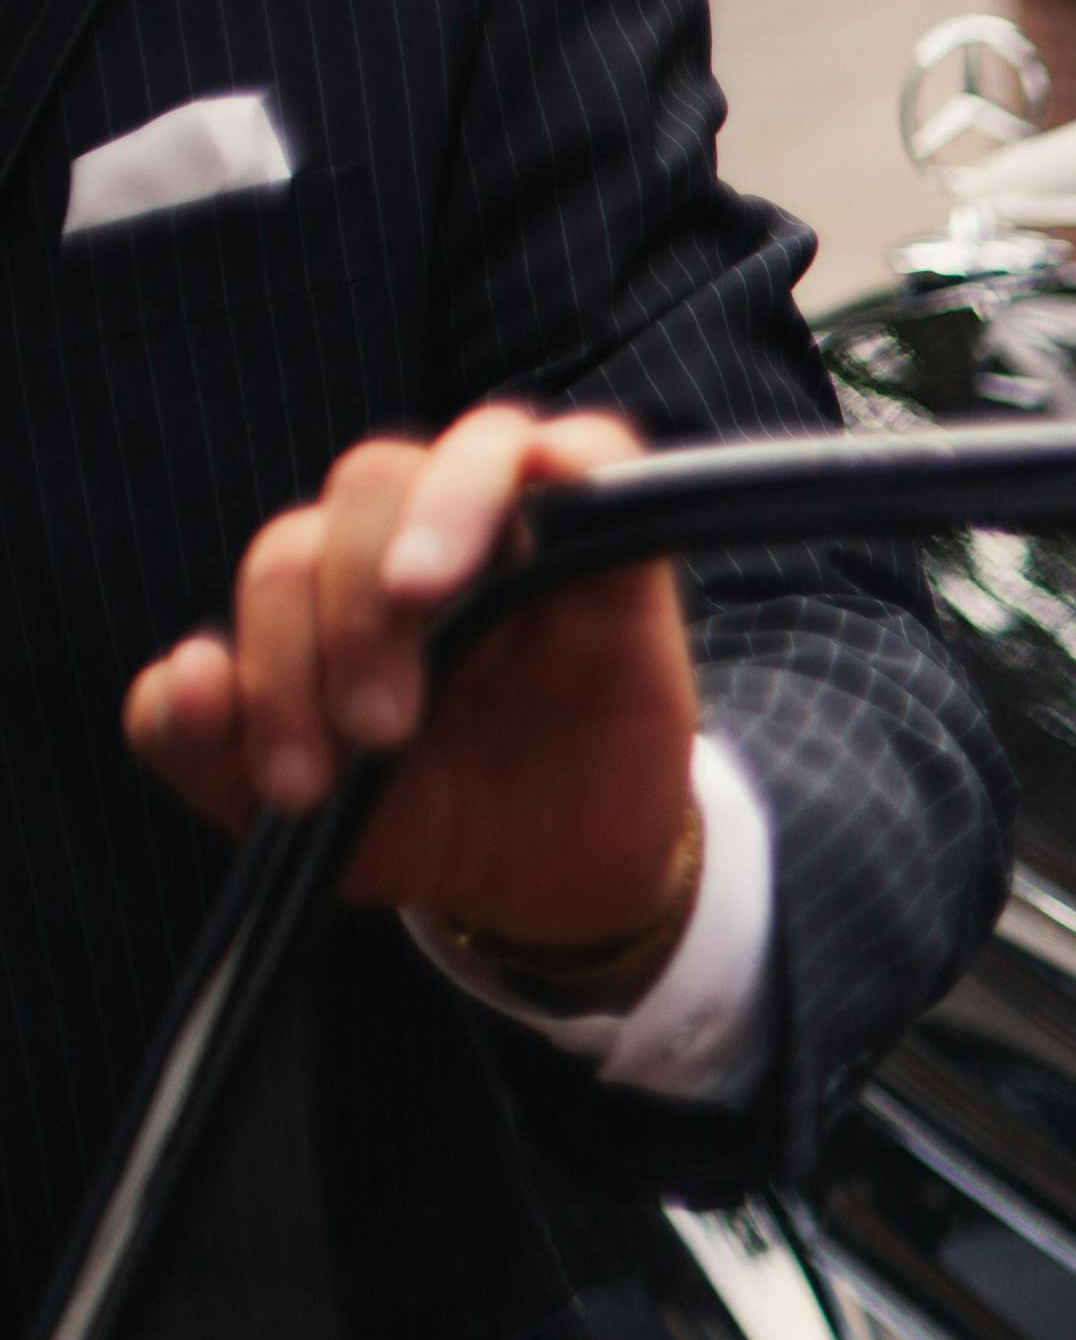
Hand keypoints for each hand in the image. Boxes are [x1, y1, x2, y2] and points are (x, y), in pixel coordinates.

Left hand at [120, 405, 700, 986]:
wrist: (558, 887)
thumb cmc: (428, 825)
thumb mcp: (288, 813)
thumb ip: (194, 746)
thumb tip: (187, 667)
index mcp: (338, 584)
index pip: (287, 560)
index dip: (273, 663)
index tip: (301, 786)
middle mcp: (428, 543)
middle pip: (367, 488)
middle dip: (352, 614)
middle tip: (381, 733)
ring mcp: (531, 540)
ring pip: (470, 452)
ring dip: (438, 519)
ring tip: (420, 599)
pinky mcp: (623, 558)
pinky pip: (601, 451)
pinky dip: (574, 455)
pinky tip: (550, 492)